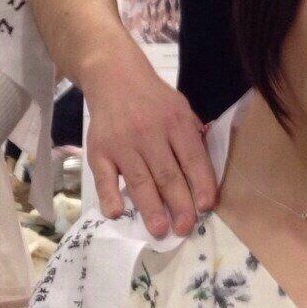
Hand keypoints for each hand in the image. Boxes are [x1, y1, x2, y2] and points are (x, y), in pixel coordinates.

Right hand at [81, 45, 216, 237]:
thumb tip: (207, 174)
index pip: (193, 158)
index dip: (201, 183)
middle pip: (168, 174)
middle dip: (179, 204)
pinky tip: (117, 213)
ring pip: (140, 180)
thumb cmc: (153, 100)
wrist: (113, 77)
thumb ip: (193, 137)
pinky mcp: (99, 151)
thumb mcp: (181, 108)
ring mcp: (122, 143)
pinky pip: (105, 178)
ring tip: (160, 230)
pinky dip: (110, 196)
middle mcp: (149, 132)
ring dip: (150, 208)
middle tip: (185, 228)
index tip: (206, 207)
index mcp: (175, 122)